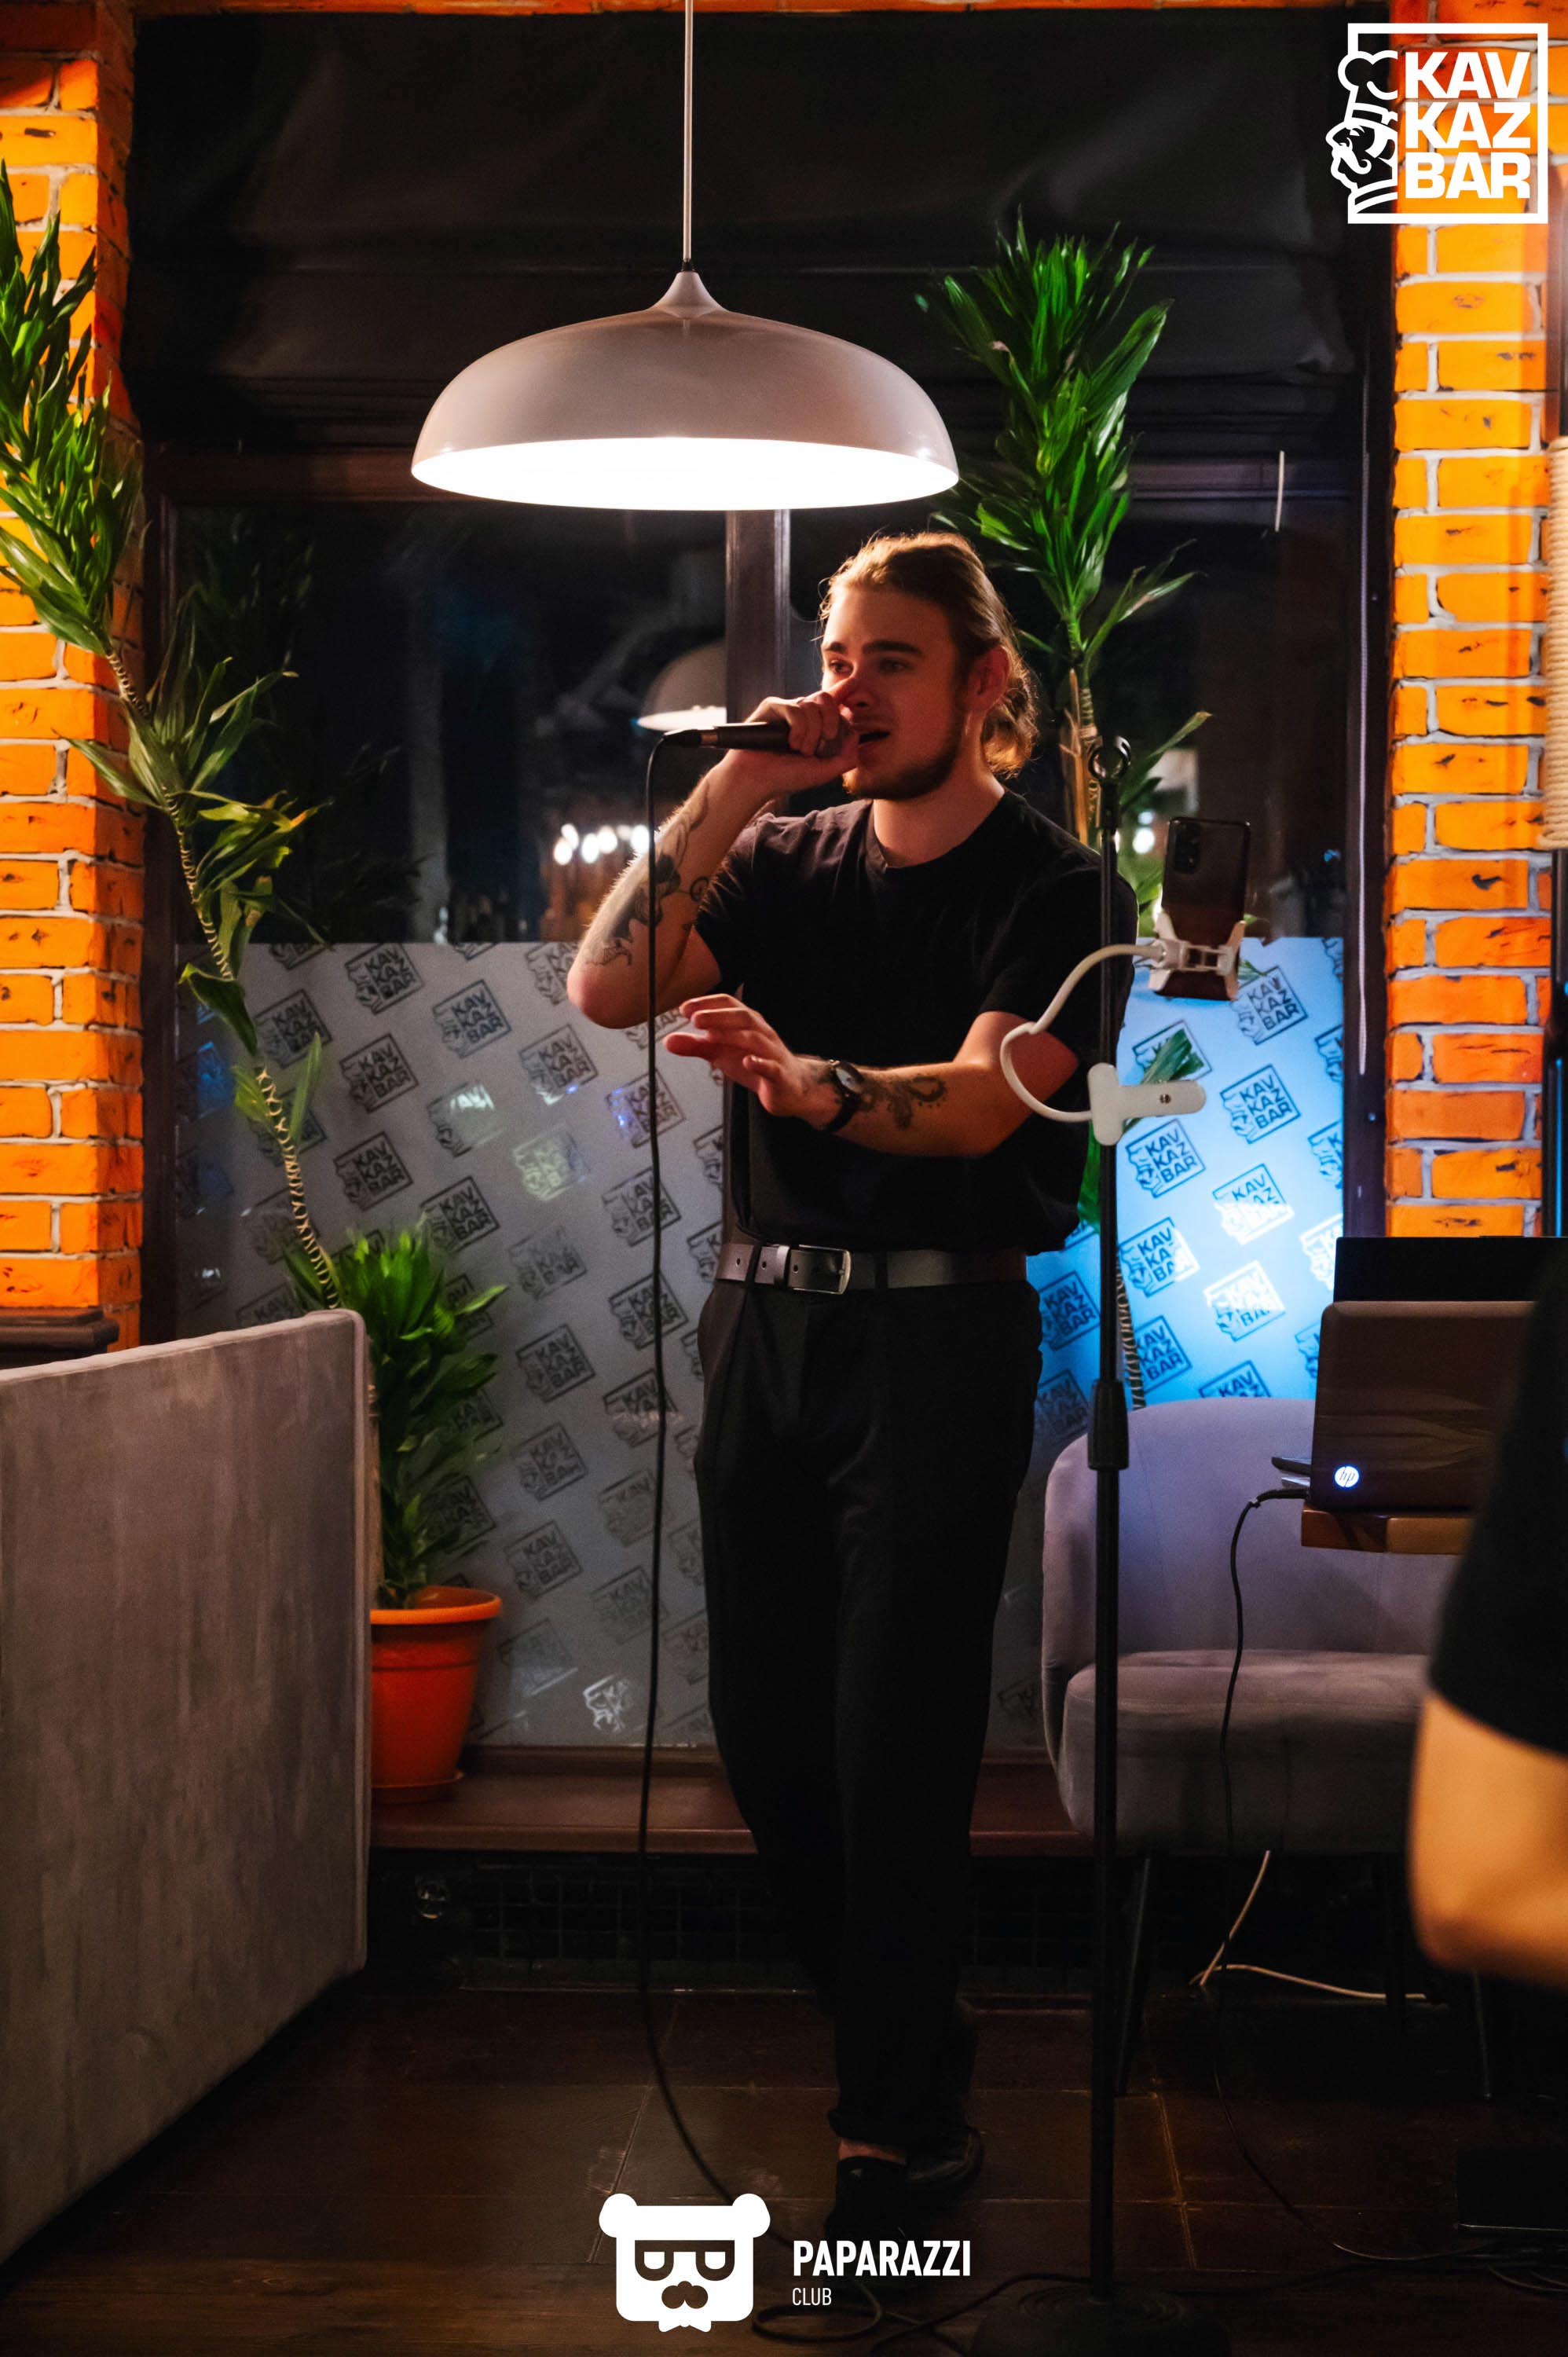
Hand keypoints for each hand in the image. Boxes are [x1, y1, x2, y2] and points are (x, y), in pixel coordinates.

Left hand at [665, 995, 834, 1123]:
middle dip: (718, 1016)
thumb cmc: (755, 1063)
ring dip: (733, 1035)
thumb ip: (696, 1046)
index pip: (728, 1004)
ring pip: (755, 1038)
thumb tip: (668, 1041)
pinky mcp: (779, 1075)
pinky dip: (760, 1063)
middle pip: (742, 1017)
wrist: (790, 1087)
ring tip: (711, 1037)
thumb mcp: (721, 1053)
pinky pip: (771, 1067)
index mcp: (747, 1023)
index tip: (684, 1009)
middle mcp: (761, 1033)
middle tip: (695, 1019)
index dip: (707, 1003)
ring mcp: (771, 1053)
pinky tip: (747, 1062)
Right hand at [709, 692, 862, 811]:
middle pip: (828, 700)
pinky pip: (796, 709)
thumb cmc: (787, 776)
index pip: (836, 705)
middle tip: (820, 747)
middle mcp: (803, 714)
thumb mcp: (824, 771)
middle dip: (830, 723)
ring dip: (811, 734)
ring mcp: (788, 708)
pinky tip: (791, 743)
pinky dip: (798, 729)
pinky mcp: (773, 706)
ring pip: (813, 705)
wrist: (756, 779)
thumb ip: (846, 757)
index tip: (853, 686)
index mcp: (816, 725)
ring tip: (799, 751)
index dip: (844, 694)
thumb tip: (855, 734)